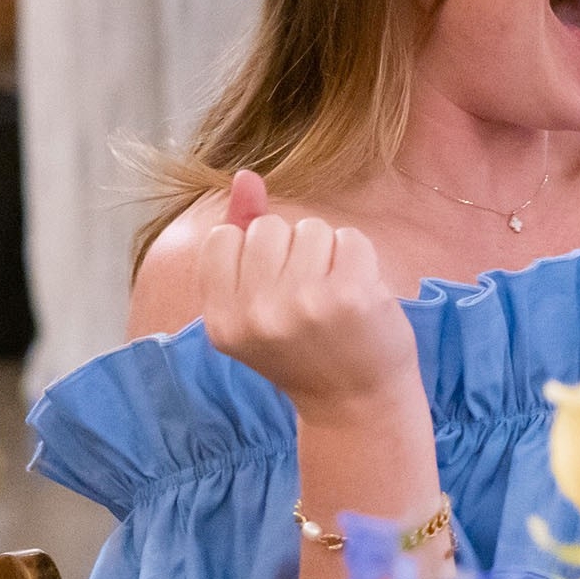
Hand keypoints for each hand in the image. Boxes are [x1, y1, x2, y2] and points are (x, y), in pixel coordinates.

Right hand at [198, 171, 420, 418]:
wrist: (357, 403)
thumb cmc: (306, 348)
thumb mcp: (256, 303)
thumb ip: (243, 235)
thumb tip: (244, 175)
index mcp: (220, 320)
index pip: (224, 239)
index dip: (255, 255)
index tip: (274, 293)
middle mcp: (254, 315)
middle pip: (269, 228)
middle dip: (293, 250)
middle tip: (308, 298)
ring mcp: (302, 306)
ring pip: (311, 228)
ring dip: (327, 253)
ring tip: (333, 296)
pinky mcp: (349, 297)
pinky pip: (349, 238)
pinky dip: (359, 258)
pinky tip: (359, 292)